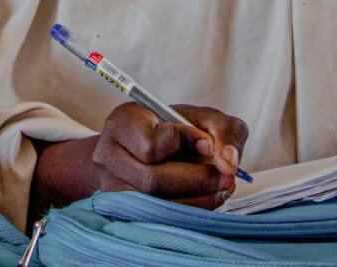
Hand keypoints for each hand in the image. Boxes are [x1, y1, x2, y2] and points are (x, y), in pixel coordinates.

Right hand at [31, 102, 247, 213]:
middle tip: (226, 178)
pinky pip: (157, 218)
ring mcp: (111, 184)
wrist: (142, 148)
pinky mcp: (121, 208)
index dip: (185, 144)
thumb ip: (224, 130)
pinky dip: (187, 211)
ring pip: (155, 203)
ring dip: (197, 200)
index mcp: (123, 122)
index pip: (151, 143)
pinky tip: (201, 199)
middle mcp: (108, 154)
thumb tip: (229, 163)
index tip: (207, 144)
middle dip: (197, 182)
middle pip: (152, 180)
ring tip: (218, 189)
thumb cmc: (175, 130)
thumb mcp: (201, 118)